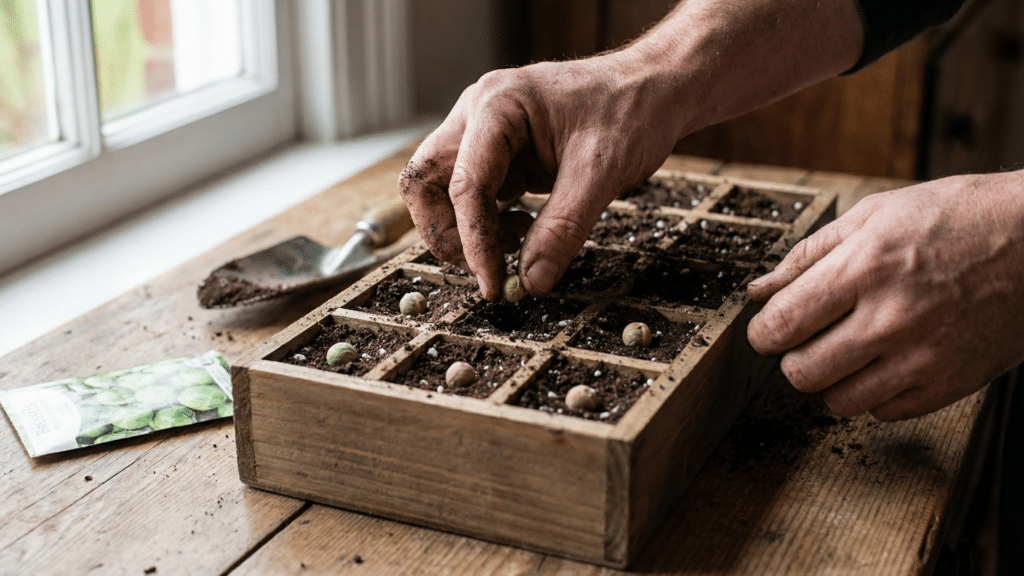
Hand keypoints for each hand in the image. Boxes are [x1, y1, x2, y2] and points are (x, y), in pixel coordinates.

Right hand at [398, 52, 684, 299]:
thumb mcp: (603, 172)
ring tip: (516, 244)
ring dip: (466, 230)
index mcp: (496, 105)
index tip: (493, 282)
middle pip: (426, 183)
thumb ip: (564, 228)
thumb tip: (532, 281)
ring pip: (441, 191)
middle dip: (448, 233)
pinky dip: (487, 223)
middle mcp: (478, 115)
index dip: (474, 241)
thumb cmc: (632, 109)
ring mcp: (484, 134)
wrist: (655, 88)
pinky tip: (523, 231)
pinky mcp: (499, 154)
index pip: (465, 184)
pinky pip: (472, 195)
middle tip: (487, 267)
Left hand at [747, 171, 1023, 419]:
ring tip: (849, 351)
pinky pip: (883, 412)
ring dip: (832, 380)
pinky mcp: (951, 383)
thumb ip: (808, 255)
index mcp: (864, 268)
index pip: (780, 325)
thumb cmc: (957, 218)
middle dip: (793, 357)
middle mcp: (891, 318)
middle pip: (801, 372)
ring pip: (837, 401)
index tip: (769, 329)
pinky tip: (887, 362)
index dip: (762, 332)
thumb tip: (759, 290)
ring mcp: (923, 356)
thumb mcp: (874, 215)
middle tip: (808, 340)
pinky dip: (875, 394)